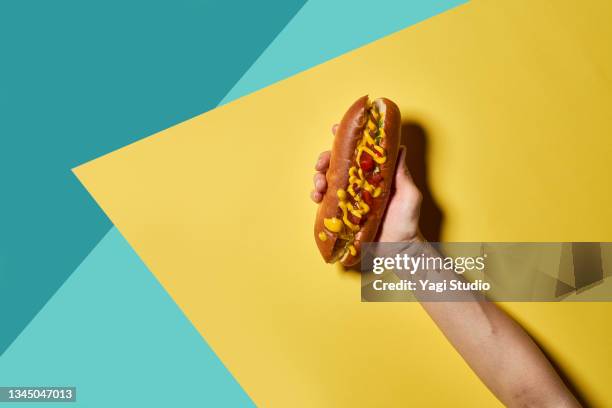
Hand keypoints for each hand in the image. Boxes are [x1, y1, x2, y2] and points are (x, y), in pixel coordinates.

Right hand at [311, 125, 422, 242]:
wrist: (399, 251)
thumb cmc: (408, 222)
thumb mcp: (409, 194)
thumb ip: (402, 173)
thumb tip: (399, 147)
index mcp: (373, 174)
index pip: (358, 152)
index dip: (345, 139)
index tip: (334, 129)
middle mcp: (359, 184)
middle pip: (336, 164)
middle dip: (325, 159)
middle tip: (321, 163)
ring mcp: (348, 199)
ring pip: (327, 180)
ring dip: (318, 177)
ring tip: (320, 184)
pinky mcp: (340, 215)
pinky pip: (324, 203)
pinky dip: (317, 196)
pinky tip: (317, 197)